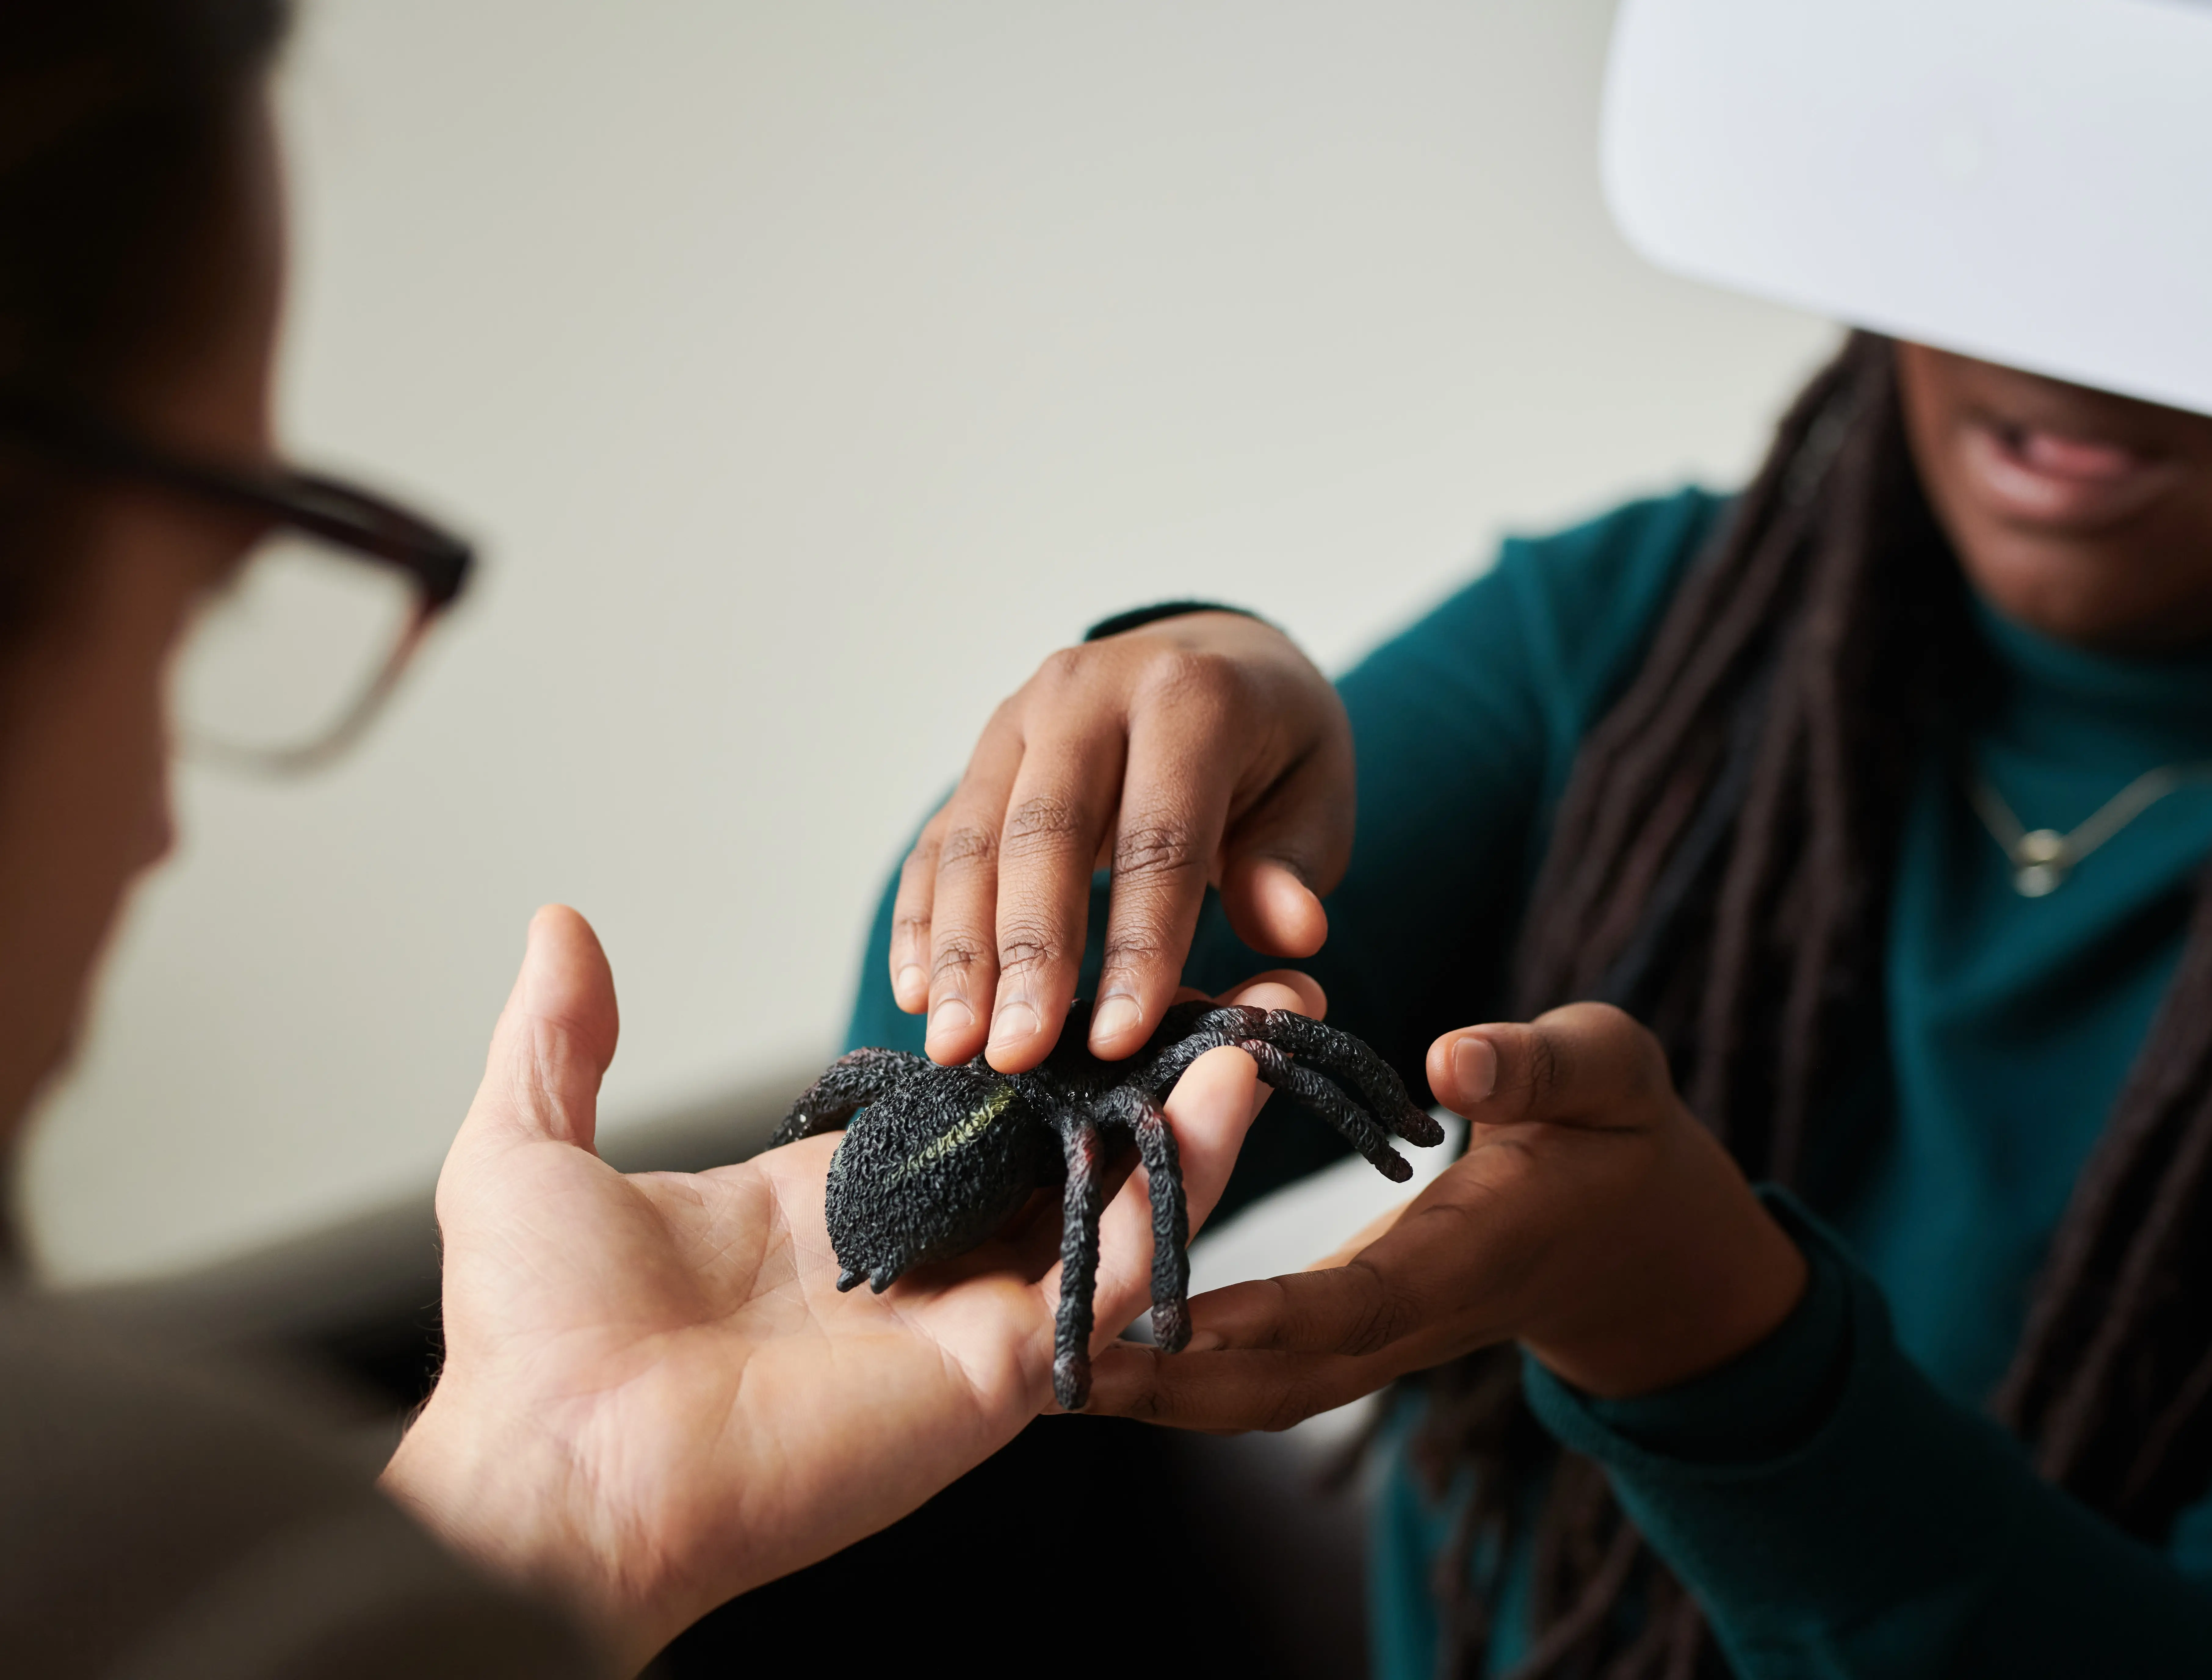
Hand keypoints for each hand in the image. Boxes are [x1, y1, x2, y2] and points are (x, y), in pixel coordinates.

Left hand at [380, 907, 1307, 1670]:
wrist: (552, 1482)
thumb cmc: (527, 1347)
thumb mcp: (525, 1152)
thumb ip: (560, 1038)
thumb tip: (560, 925)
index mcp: (833, 1201)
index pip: (970, 1100)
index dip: (1040, 1029)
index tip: (1103, 952)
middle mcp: (919, 1251)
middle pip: (1067, 1139)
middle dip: (1150, 1058)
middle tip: (1231, 971)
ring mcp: (972, 1309)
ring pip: (1117, 1194)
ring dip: (1199, 1107)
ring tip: (1268, 1009)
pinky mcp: (1004, 1363)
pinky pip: (1117, 1266)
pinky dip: (1184, 1183)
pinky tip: (1229, 1093)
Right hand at [891, 609, 1351, 1073]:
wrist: (1215, 655)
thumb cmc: (1272, 747)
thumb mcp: (1316, 794)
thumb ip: (1295, 867)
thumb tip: (1294, 933)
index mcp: (1187, 696)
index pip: (1159, 838)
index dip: (1140, 944)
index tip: (1119, 1040)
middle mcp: (1087, 691)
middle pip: (1045, 834)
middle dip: (1027, 955)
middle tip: (1017, 1056)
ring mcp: (1018, 718)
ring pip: (973, 840)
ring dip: (959, 950)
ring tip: (953, 1046)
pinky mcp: (979, 756)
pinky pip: (935, 841)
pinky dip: (920, 919)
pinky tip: (916, 995)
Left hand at [1081, 1003, 1808, 1430]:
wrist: (1642, 1237)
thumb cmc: (1621, 1135)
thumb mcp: (1606, 1075)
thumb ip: (1540, 1068)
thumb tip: (1452, 1060)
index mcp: (1475, 1254)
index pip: (1362, 1301)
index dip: (1273, 1316)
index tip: (1181, 1319)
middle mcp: (1419, 1316)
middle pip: (1287, 1381)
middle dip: (1177, 1387)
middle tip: (1060, 1372)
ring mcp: (1386, 1338)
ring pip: (1263, 1395)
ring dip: (1164, 1396)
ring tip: (1048, 1376)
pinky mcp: (1359, 1332)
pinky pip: (1264, 1370)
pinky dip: (1185, 1371)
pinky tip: (1102, 1339)